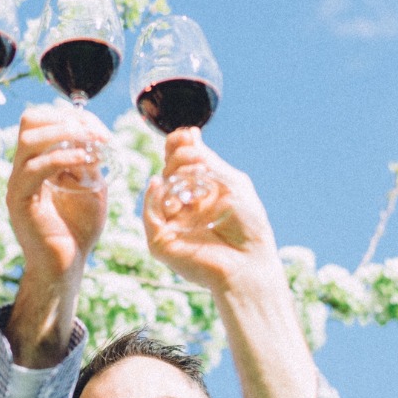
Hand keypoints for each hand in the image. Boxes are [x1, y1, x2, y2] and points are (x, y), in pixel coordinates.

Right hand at [6, 105, 110, 284]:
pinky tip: (85, 162)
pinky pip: (34, 168)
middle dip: (67, 119)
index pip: (43, 120)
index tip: (100, 130)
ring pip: (28, 139)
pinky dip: (62, 158)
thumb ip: (90, 162)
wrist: (66, 267)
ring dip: (65, 134)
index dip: (72, 116)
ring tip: (92, 144)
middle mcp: (22, 168)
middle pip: (30, 120)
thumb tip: (93, 138)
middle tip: (96, 134)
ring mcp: (17, 183)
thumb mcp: (92, 187)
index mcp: (36, 162)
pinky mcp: (19, 201)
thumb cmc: (78, 230)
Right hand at [145, 128, 279, 293]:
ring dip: (172, 175)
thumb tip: (189, 136)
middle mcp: (184, 207)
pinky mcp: (161, 242)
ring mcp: (171, 224)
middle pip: (169, 172)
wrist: (248, 263)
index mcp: (200, 193)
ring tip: (191, 174)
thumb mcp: (231, 184)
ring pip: (159, 190)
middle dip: (179, 158)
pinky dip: (151, 197)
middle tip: (194, 157)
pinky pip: (149, 215)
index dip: (179, 147)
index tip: (188, 135)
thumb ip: (208, 162)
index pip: (180, 164)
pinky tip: (159, 183)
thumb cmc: (247, 226)